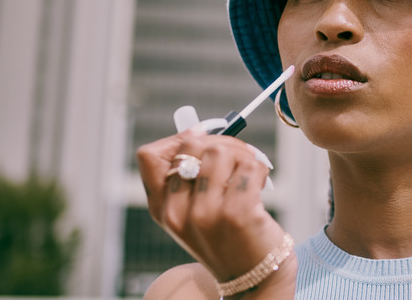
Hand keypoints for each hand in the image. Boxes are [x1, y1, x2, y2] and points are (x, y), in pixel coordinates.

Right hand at [136, 126, 292, 292]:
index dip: (178, 140)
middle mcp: (179, 213)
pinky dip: (260, 168)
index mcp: (163, 210)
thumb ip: (188, 179)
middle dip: (219, 141)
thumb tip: (198, 132)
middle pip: (191, 145)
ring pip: (222, 151)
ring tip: (250, 171)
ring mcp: (207, 214)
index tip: (202, 140)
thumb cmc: (227, 238)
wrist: (253, 278)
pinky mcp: (238, 213)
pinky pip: (250, 166)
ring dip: (243, 154)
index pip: (150, 156)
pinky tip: (261, 183)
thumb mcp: (193, 215)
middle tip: (237, 155)